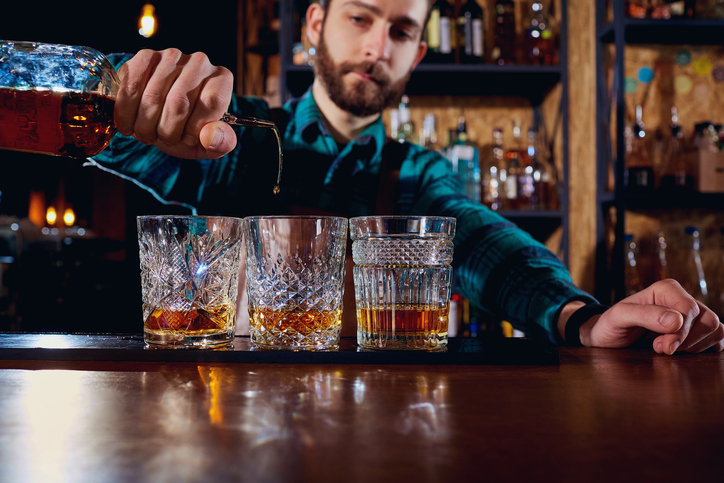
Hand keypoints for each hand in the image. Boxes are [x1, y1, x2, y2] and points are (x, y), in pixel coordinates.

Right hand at [114, 48, 236, 158]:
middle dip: (167, 131)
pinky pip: (131, 86)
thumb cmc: (190, 128)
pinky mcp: (146, 56)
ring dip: (145, 125)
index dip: (195, 128)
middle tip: (163, 140)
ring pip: (153, 97)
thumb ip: (221, 142)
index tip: (187, 139)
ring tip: (147, 135)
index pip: (211, 102)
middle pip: (178, 102)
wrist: (164, 116)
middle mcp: (199, 62)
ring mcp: (172, 57)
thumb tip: (210, 137)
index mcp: (221, 80)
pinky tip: (128, 124)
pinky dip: (126, 112)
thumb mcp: (210, 142)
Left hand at [579, 279, 723, 353]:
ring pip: (716, 330)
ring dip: (694, 346)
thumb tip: (676, 321)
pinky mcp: (696, 331)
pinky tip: (681, 351)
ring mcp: (692, 315)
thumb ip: (645, 315)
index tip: (660, 346)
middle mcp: (682, 298)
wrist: (608, 337)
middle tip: (658, 346)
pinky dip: (704, 349)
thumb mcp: (619, 317)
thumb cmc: (611, 325)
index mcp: (666, 289)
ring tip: (666, 347)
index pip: (690, 310)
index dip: (680, 332)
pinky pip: (717, 339)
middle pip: (707, 321)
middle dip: (685, 341)